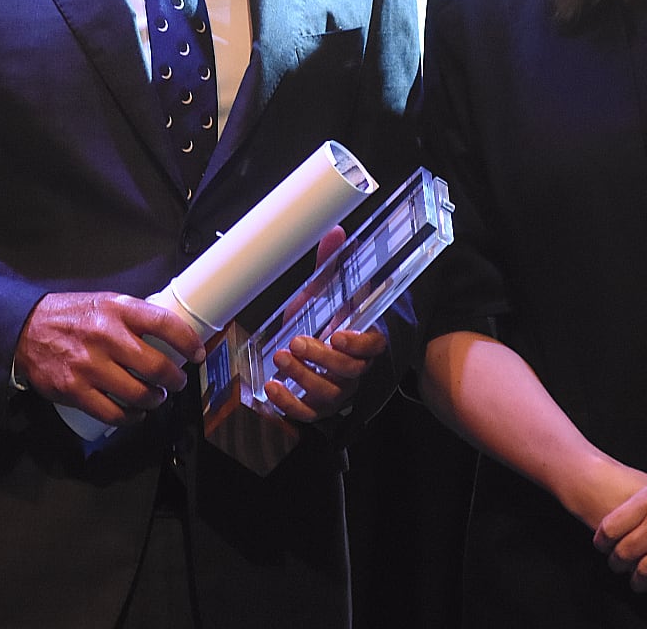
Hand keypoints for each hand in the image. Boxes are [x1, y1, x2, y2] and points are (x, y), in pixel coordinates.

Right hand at [15, 291, 202, 428]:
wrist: (25, 328)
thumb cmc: (71, 316)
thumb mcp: (104, 302)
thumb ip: (133, 317)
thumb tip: (168, 335)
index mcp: (117, 309)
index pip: (164, 324)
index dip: (187, 341)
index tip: (197, 353)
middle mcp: (106, 336)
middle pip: (156, 367)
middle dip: (175, 380)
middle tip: (177, 382)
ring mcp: (90, 365)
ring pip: (137, 394)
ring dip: (154, 400)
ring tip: (156, 397)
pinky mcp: (75, 390)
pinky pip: (112, 413)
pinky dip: (130, 417)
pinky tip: (134, 413)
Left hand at [260, 225, 385, 421]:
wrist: (319, 352)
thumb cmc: (328, 320)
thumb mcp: (328, 293)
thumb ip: (331, 266)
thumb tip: (334, 232)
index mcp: (365, 341)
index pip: (374, 347)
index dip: (359, 344)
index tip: (338, 335)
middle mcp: (355, 370)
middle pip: (348, 372)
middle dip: (321, 358)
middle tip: (297, 342)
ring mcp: (338, 391)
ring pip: (328, 393)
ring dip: (302, 377)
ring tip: (281, 359)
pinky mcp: (318, 408)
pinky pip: (309, 414)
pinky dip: (290, 404)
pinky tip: (273, 389)